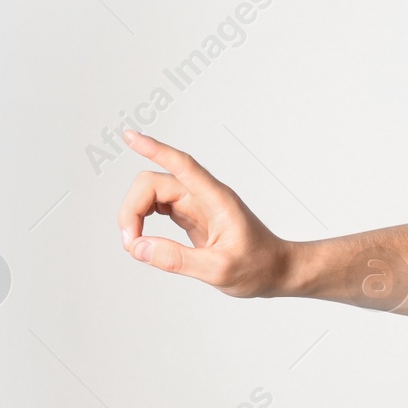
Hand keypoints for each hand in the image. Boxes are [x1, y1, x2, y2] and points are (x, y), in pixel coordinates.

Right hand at [117, 129, 292, 297]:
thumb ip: (177, 259)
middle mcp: (205, 196)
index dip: (154, 149)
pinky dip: (144, 220)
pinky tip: (144, 240)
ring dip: (136, 214)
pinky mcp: (192, 216)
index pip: (182, 165)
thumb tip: (139, 247)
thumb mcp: (219, 270)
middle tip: (132, 245)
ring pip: (153, 194)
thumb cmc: (259, 267)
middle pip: (154, 183)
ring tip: (136, 246)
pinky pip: (159, 207)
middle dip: (133, 208)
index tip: (130, 136)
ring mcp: (198, 205)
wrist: (277, 271)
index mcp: (217, 199)